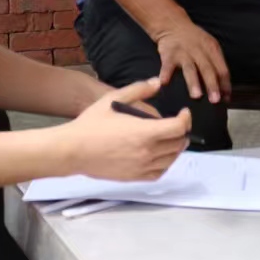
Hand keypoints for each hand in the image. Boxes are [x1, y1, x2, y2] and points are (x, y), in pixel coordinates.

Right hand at [59, 79, 192, 181]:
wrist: (73, 150)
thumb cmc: (91, 124)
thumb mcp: (113, 99)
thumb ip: (139, 90)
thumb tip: (157, 82)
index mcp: (145, 132)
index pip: (179, 128)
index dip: (186, 119)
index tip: (183, 112)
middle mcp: (147, 152)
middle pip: (179, 143)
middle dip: (183, 132)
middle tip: (178, 124)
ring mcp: (142, 167)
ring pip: (171, 159)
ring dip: (175, 147)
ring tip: (170, 138)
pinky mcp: (135, 177)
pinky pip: (159, 172)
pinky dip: (165, 163)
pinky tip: (160, 155)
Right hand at [152, 19, 229, 102]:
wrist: (173, 25)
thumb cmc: (194, 40)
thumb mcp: (208, 47)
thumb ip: (215, 65)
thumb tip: (224, 91)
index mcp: (212, 49)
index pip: (221, 68)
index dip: (225, 84)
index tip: (226, 99)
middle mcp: (199, 50)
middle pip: (207, 69)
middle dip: (212, 85)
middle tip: (215, 100)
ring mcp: (183, 52)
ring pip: (190, 68)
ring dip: (194, 82)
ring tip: (196, 96)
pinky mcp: (169, 54)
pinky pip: (167, 65)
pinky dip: (165, 74)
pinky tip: (164, 83)